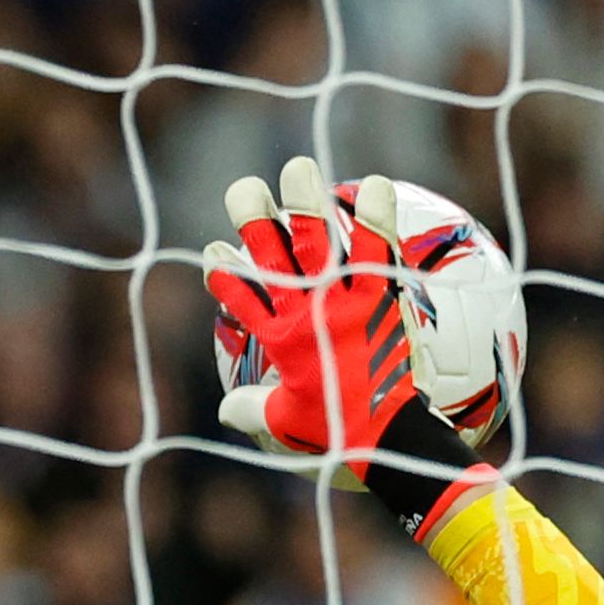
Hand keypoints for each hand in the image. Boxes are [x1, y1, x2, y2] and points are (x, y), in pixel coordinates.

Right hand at [203, 159, 503, 465]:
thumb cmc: (340, 433)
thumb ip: (252, 410)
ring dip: (304, 200)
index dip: (223, 273)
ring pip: (315, 238)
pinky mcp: (377, 298)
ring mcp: (339, 301)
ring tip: (299, 169)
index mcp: (277, 339)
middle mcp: (302, 311)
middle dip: (250, 216)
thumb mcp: (286, 424)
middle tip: (247, 190)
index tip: (217, 255)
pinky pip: (376, 248)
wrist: (386, 436)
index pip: (237, 296)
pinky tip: (375, 184)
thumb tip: (226, 411)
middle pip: (268, 252)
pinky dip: (375, 216)